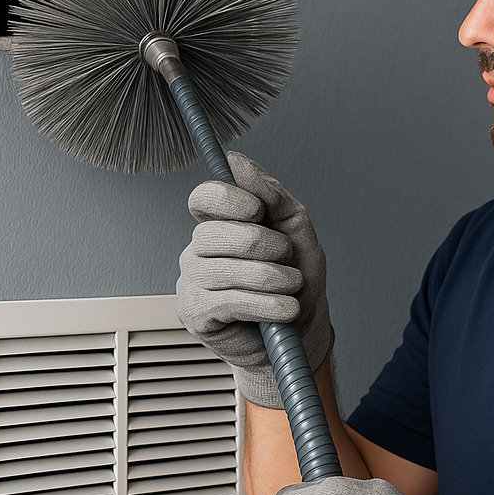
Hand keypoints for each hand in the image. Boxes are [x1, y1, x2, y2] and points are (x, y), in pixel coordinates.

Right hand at [176, 151, 331, 406]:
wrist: (301, 333)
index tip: (259, 211)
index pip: (205, 196)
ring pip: (232, 269)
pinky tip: (284, 310)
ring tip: (291, 288)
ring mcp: (193, 282)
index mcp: (219, 223)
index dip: (232, 199)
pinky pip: (234, 302)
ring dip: (277, 279)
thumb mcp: (294, 227)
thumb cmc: (295, 279)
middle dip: (268, 246)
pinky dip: (272, 305)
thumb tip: (236, 161)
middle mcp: (198, 250)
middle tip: (286, 259)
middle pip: (220, 233)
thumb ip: (270, 193)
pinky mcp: (197, 314)